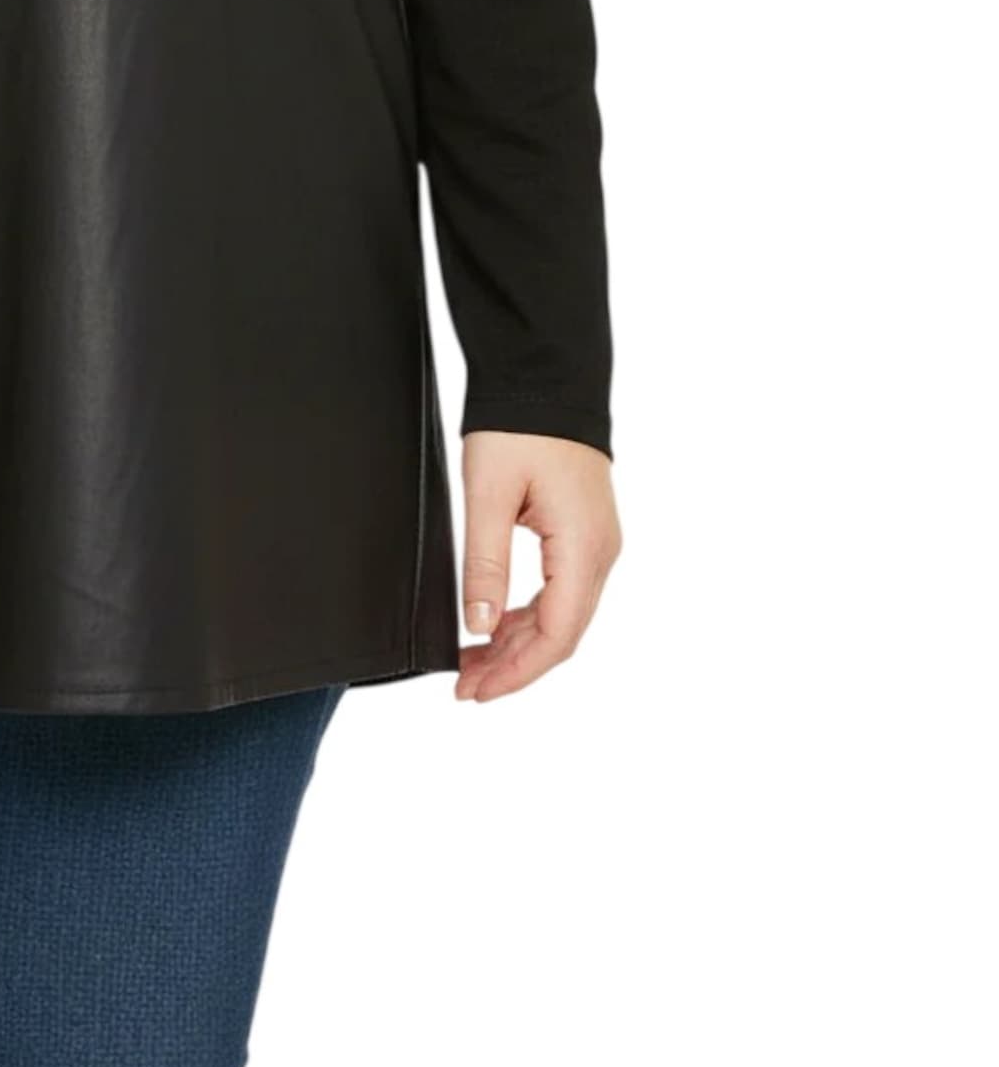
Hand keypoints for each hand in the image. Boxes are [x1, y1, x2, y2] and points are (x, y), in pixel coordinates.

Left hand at [454, 431, 620, 702]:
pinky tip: (498, 624)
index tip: (475, 691)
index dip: (515, 673)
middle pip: (562, 634)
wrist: (547, 376)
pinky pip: (562, 591)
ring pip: (563, 616)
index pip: (556, 636)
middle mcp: (600, 552)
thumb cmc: (521, 426)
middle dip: (515, 667)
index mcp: (583, 548)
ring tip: (474, 662)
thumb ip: (485, 563)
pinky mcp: (585, 533)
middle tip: (466, 686)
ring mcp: (597, 543)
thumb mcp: (488, 494)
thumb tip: (480, 625)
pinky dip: (530, 615)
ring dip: (520, 644)